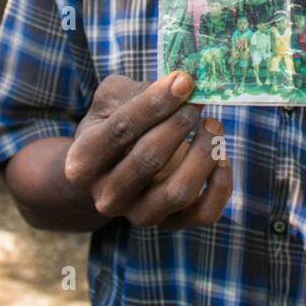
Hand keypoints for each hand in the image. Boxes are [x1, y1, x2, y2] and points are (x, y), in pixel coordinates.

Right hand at [64, 71, 231, 229]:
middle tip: (198, 100)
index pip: (121, 130)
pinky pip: (203, 213)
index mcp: (83, 162)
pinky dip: (220, 185)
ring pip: (179, 192)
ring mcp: (139, 215)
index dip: (156, 103)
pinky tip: (221, 158)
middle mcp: (107, 196)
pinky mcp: (170, 224)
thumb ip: (137, 91)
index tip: (184, 80)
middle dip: (179, 123)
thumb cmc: (114, 124)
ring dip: (203, 153)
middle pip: (149, 159)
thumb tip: (181, 83)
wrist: (112, 170)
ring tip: (212, 126)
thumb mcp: (111, 100)